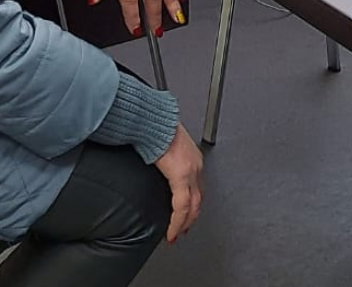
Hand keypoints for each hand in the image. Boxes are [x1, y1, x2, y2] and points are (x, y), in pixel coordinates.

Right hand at [154, 124, 203, 242]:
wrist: (153, 118)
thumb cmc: (155, 126)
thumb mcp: (163, 144)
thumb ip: (164, 156)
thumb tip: (156, 160)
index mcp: (192, 157)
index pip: (196, 187)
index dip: (192, 203)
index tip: (185, 213)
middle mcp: (195, 165)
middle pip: (198, 199)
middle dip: (191, 217)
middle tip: (183, 230)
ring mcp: (190, 171)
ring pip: (192, 206)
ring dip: (185, 223)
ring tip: (176, 234)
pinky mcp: (180, 176)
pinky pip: (181, 207)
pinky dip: (177, 222)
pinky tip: (172, 231)